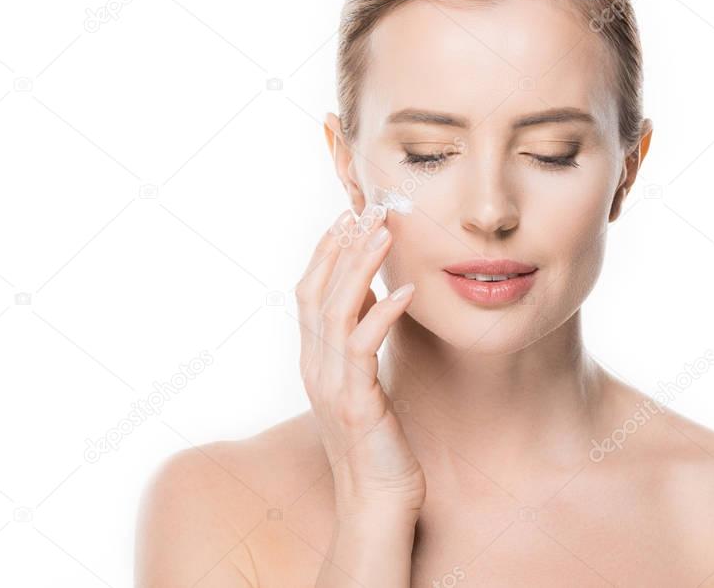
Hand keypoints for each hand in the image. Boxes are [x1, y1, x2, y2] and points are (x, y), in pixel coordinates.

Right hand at [295, 203, 425, 520]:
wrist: (375, 503)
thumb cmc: (377, 445)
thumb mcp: (363, 385)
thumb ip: (359, 342)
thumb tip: (372, 298)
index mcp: (314, 361)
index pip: (309, 293)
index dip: (324, 253)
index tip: (345, 218)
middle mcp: (314, 368)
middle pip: (317, 293)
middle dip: (339, 248)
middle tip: (364, 210)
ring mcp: (330, 385)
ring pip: (335, 312)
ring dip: (359, 268)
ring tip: (382, 234)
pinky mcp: (354, 403)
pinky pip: (363, 348)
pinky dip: (382, 315)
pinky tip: (404, 292)